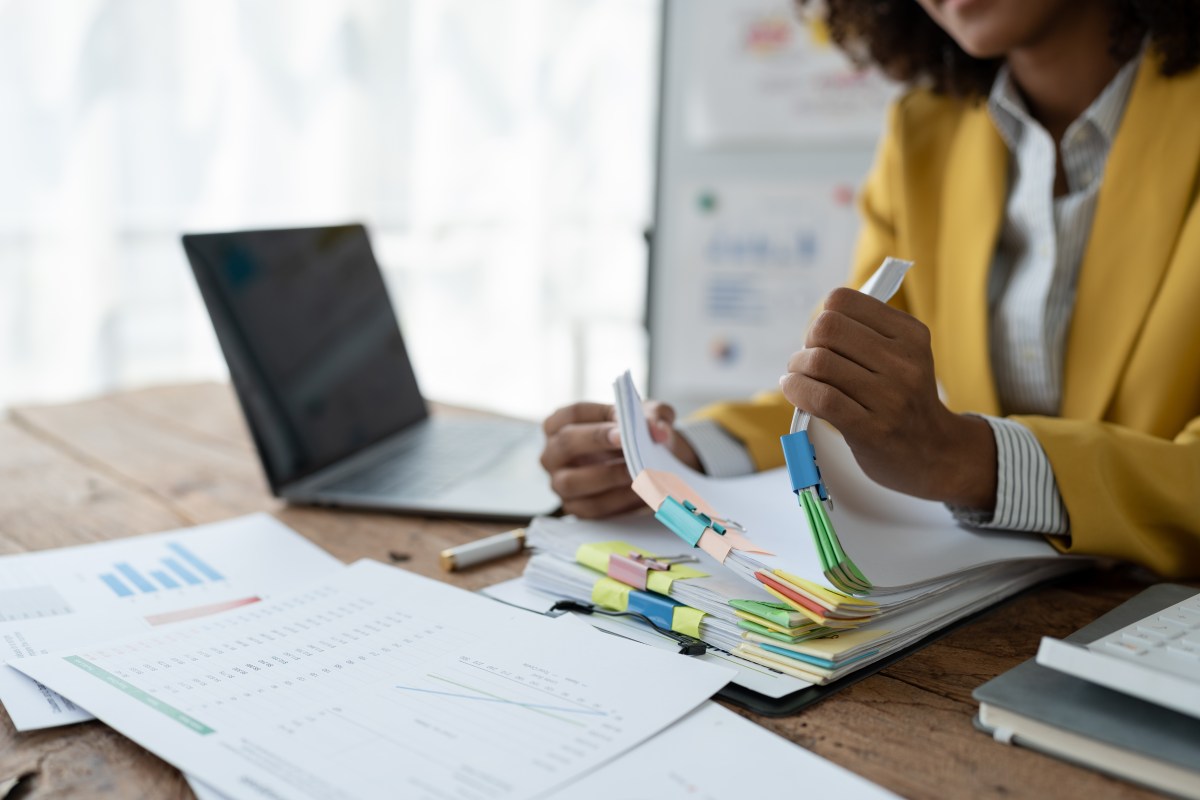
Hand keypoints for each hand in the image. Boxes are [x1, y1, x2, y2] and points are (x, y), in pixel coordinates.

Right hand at [540, 400, 700, 517]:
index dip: (596, 418)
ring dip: (608, 476)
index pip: (572, 414)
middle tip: (629, 445)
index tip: (623, 426)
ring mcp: (560, 482)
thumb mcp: (649, 417)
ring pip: (572, 481)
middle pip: (566, 443)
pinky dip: (617, 500)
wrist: (648, 466)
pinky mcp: (575, 507)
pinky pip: (591, 507)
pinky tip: (640, 493)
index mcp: (562, 423)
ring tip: (638, 472)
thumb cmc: (637, 435)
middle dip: (597, 442)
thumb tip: (658, 431)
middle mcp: (553, 452)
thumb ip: (656, 415)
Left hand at [778, 288, 996, 509]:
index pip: (842, 301)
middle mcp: (904, 361)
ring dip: (797, 369)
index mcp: (910, 334)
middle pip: (827, 328)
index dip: (823, 318)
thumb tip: (814, 326)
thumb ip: (865, 334)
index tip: (825, 339)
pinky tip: (794, 390)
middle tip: (808, 362)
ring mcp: (891, 397)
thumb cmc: (905, 401)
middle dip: (807, 344)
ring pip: (820, 362)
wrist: (936, 454)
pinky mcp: (872, 429)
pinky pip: (821, 398)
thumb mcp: (903, 356)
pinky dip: (797, 390)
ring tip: (799, 378)